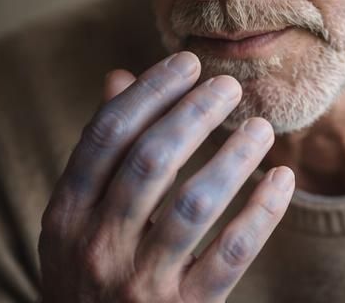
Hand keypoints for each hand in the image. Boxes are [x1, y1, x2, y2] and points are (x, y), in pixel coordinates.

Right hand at [38, 52, 293, 301]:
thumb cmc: (90, 283)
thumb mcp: (75, 225)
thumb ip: (99, 156)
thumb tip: (119, 77)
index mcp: (65, 217)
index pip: (105, 136)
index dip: (148, 93)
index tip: (185, 64)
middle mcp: (96, 247)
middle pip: (150, 160)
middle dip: (194, 114)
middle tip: (229, 87)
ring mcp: (139, 284)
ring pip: (193, 203)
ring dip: (232, 157)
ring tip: (261, 128)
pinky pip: (232, 252)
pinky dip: (262, 212)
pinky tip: (280, 180)